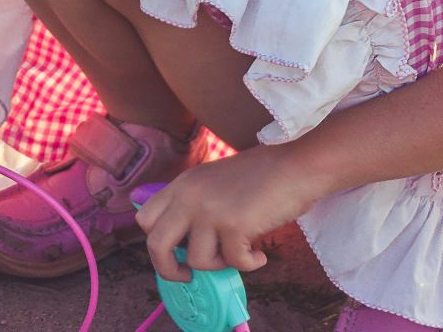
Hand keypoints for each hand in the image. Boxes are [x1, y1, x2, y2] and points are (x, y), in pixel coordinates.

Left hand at [133, 143, 319, 282]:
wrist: (297, 166)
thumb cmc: (264, 175)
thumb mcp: (215, 181)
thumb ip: (195, 204)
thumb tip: (185, 247)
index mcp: (183, 184)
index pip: (145, 218)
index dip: (156, 242)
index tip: (175, 253)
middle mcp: (189, 196)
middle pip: (155, 245)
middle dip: (169, 269)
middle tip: (188, 275)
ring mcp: (210, 210)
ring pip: (197, 260)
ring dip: (220, 264)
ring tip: (240, 251)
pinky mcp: (234, 225)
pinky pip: (233, 263)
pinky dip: (249, 264)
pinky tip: (260, 255)